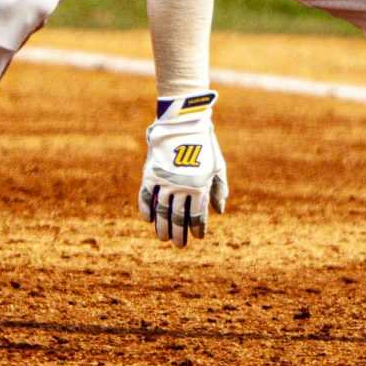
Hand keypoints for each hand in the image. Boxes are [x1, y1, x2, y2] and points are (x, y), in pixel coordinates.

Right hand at [138, 94, 227, 247]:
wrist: (184, 121)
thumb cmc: (205, 144)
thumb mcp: (218, 166)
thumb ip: (219, 189)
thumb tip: (219, 212)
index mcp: (200, 186)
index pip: (198, 215)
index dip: (197, 229)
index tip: (197, 237)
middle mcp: (182, 186)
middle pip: (179, 217)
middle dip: (179, 234)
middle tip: (178, 244)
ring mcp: (165, 180)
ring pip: (162, 211)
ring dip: (162, 227)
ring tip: (163, 238)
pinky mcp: (150, 172)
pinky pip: (145, 196)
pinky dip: (146, 209)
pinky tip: (149, 219)